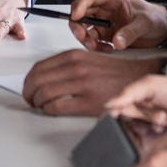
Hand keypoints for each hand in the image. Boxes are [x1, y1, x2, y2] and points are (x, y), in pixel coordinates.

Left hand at [21, 49, 166, 114]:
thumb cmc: (114, 72)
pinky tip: (50, 110)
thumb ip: (68, 65)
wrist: (138, 80)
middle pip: (37, 80)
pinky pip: (57, 107)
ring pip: (44, 94)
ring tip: (38, 106)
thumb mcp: (88, 59)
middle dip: (28, 92)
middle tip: (29, 99)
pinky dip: (48, 110)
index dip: (29, 80)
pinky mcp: (88, 102)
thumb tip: (45, 76)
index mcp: (74, 56)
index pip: (39, 67)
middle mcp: (75, 68)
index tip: (28, 87)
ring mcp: (82, 85)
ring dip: (36, 102)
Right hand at [67, 0, 166, 50]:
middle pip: (81, 12)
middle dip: (78, 25)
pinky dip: (95, 47)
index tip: (76, 16)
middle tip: (82, 37)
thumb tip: (116, 42)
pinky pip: (93, 40)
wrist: (163, 30)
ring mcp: (103, 21)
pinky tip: (107, 50)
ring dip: (86, 38)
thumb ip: (131, 32)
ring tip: (96, 47)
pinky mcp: (105, 34)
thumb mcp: (145, 23)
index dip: (80, 5)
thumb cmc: (155, 18)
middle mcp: (105, 8)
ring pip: (84, 28)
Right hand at [104, 74, 166, 130]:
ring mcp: (149, 124)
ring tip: (162, 117)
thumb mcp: (149, 86)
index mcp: (135, 97)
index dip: (115, 114)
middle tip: (148, 115)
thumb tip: (109, 104)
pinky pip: (149, 140)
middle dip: (137, 120)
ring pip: (139, 131)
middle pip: (127, 122)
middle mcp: (140, 111)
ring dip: (150, 125)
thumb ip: (128, 94)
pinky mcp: (158, 136)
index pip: (117, 108)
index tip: (117, 116)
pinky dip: (158, 131)